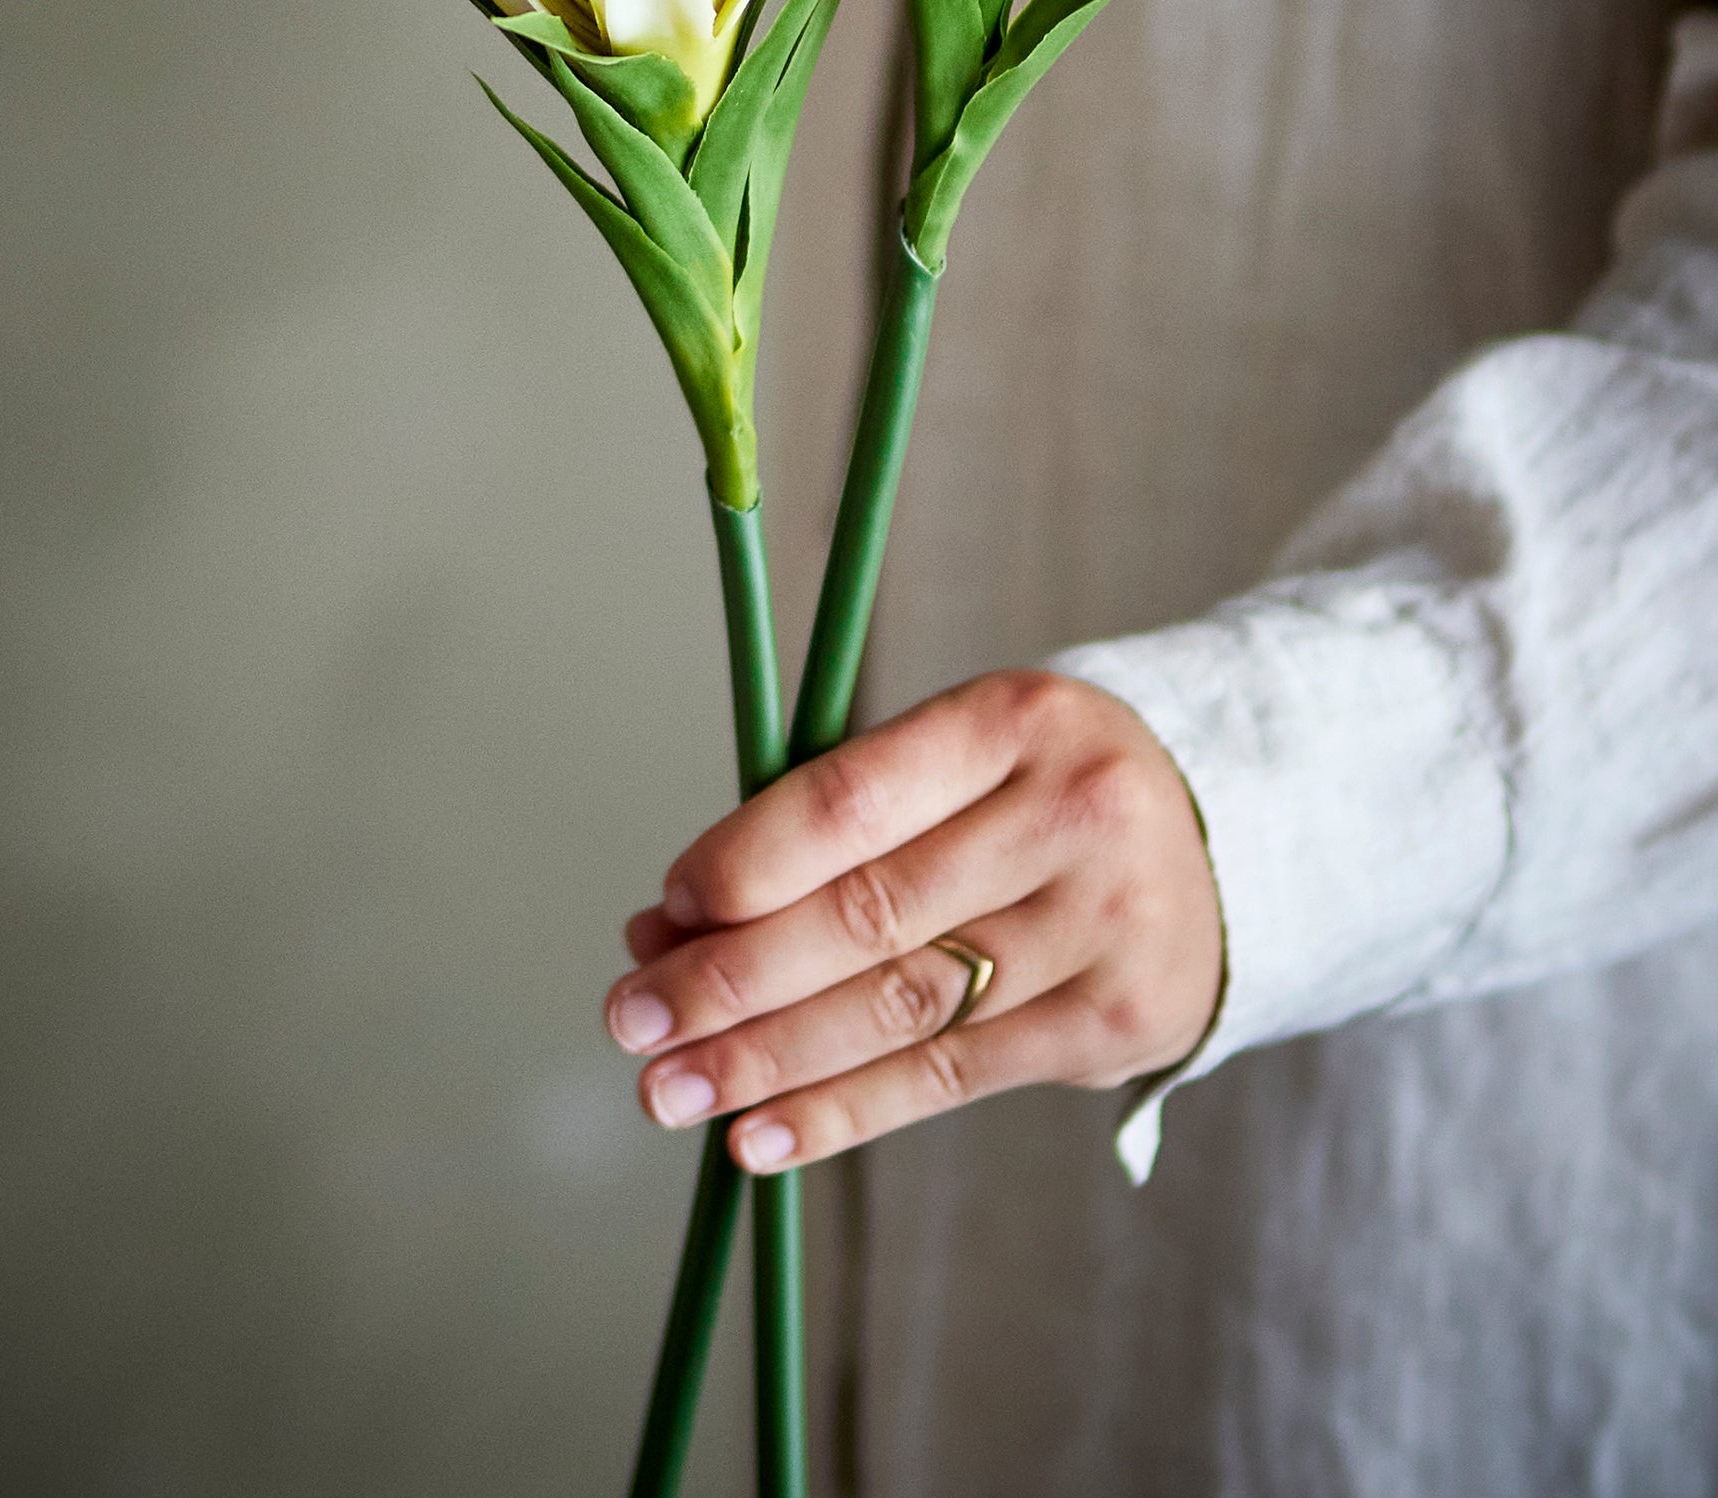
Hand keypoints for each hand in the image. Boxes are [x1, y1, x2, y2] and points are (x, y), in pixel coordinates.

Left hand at [604, 670, 1222, 1172]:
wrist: (1222, 840)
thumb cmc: (1033, 791)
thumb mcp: (957, 755)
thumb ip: (824, 824)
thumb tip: (666, 924)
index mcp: (1014, 717)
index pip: (854, 797)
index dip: (747, 860)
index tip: (664, 908)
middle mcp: (1072, 815)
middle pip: (869, 915)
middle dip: (729, 977)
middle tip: (630, 1017)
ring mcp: (1105, 925)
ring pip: (901, 1007)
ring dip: (766, 1059)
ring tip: (669, 1090)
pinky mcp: (1120, 1022)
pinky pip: (951, 1077)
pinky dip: (843, 1111)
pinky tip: (757, 1134)